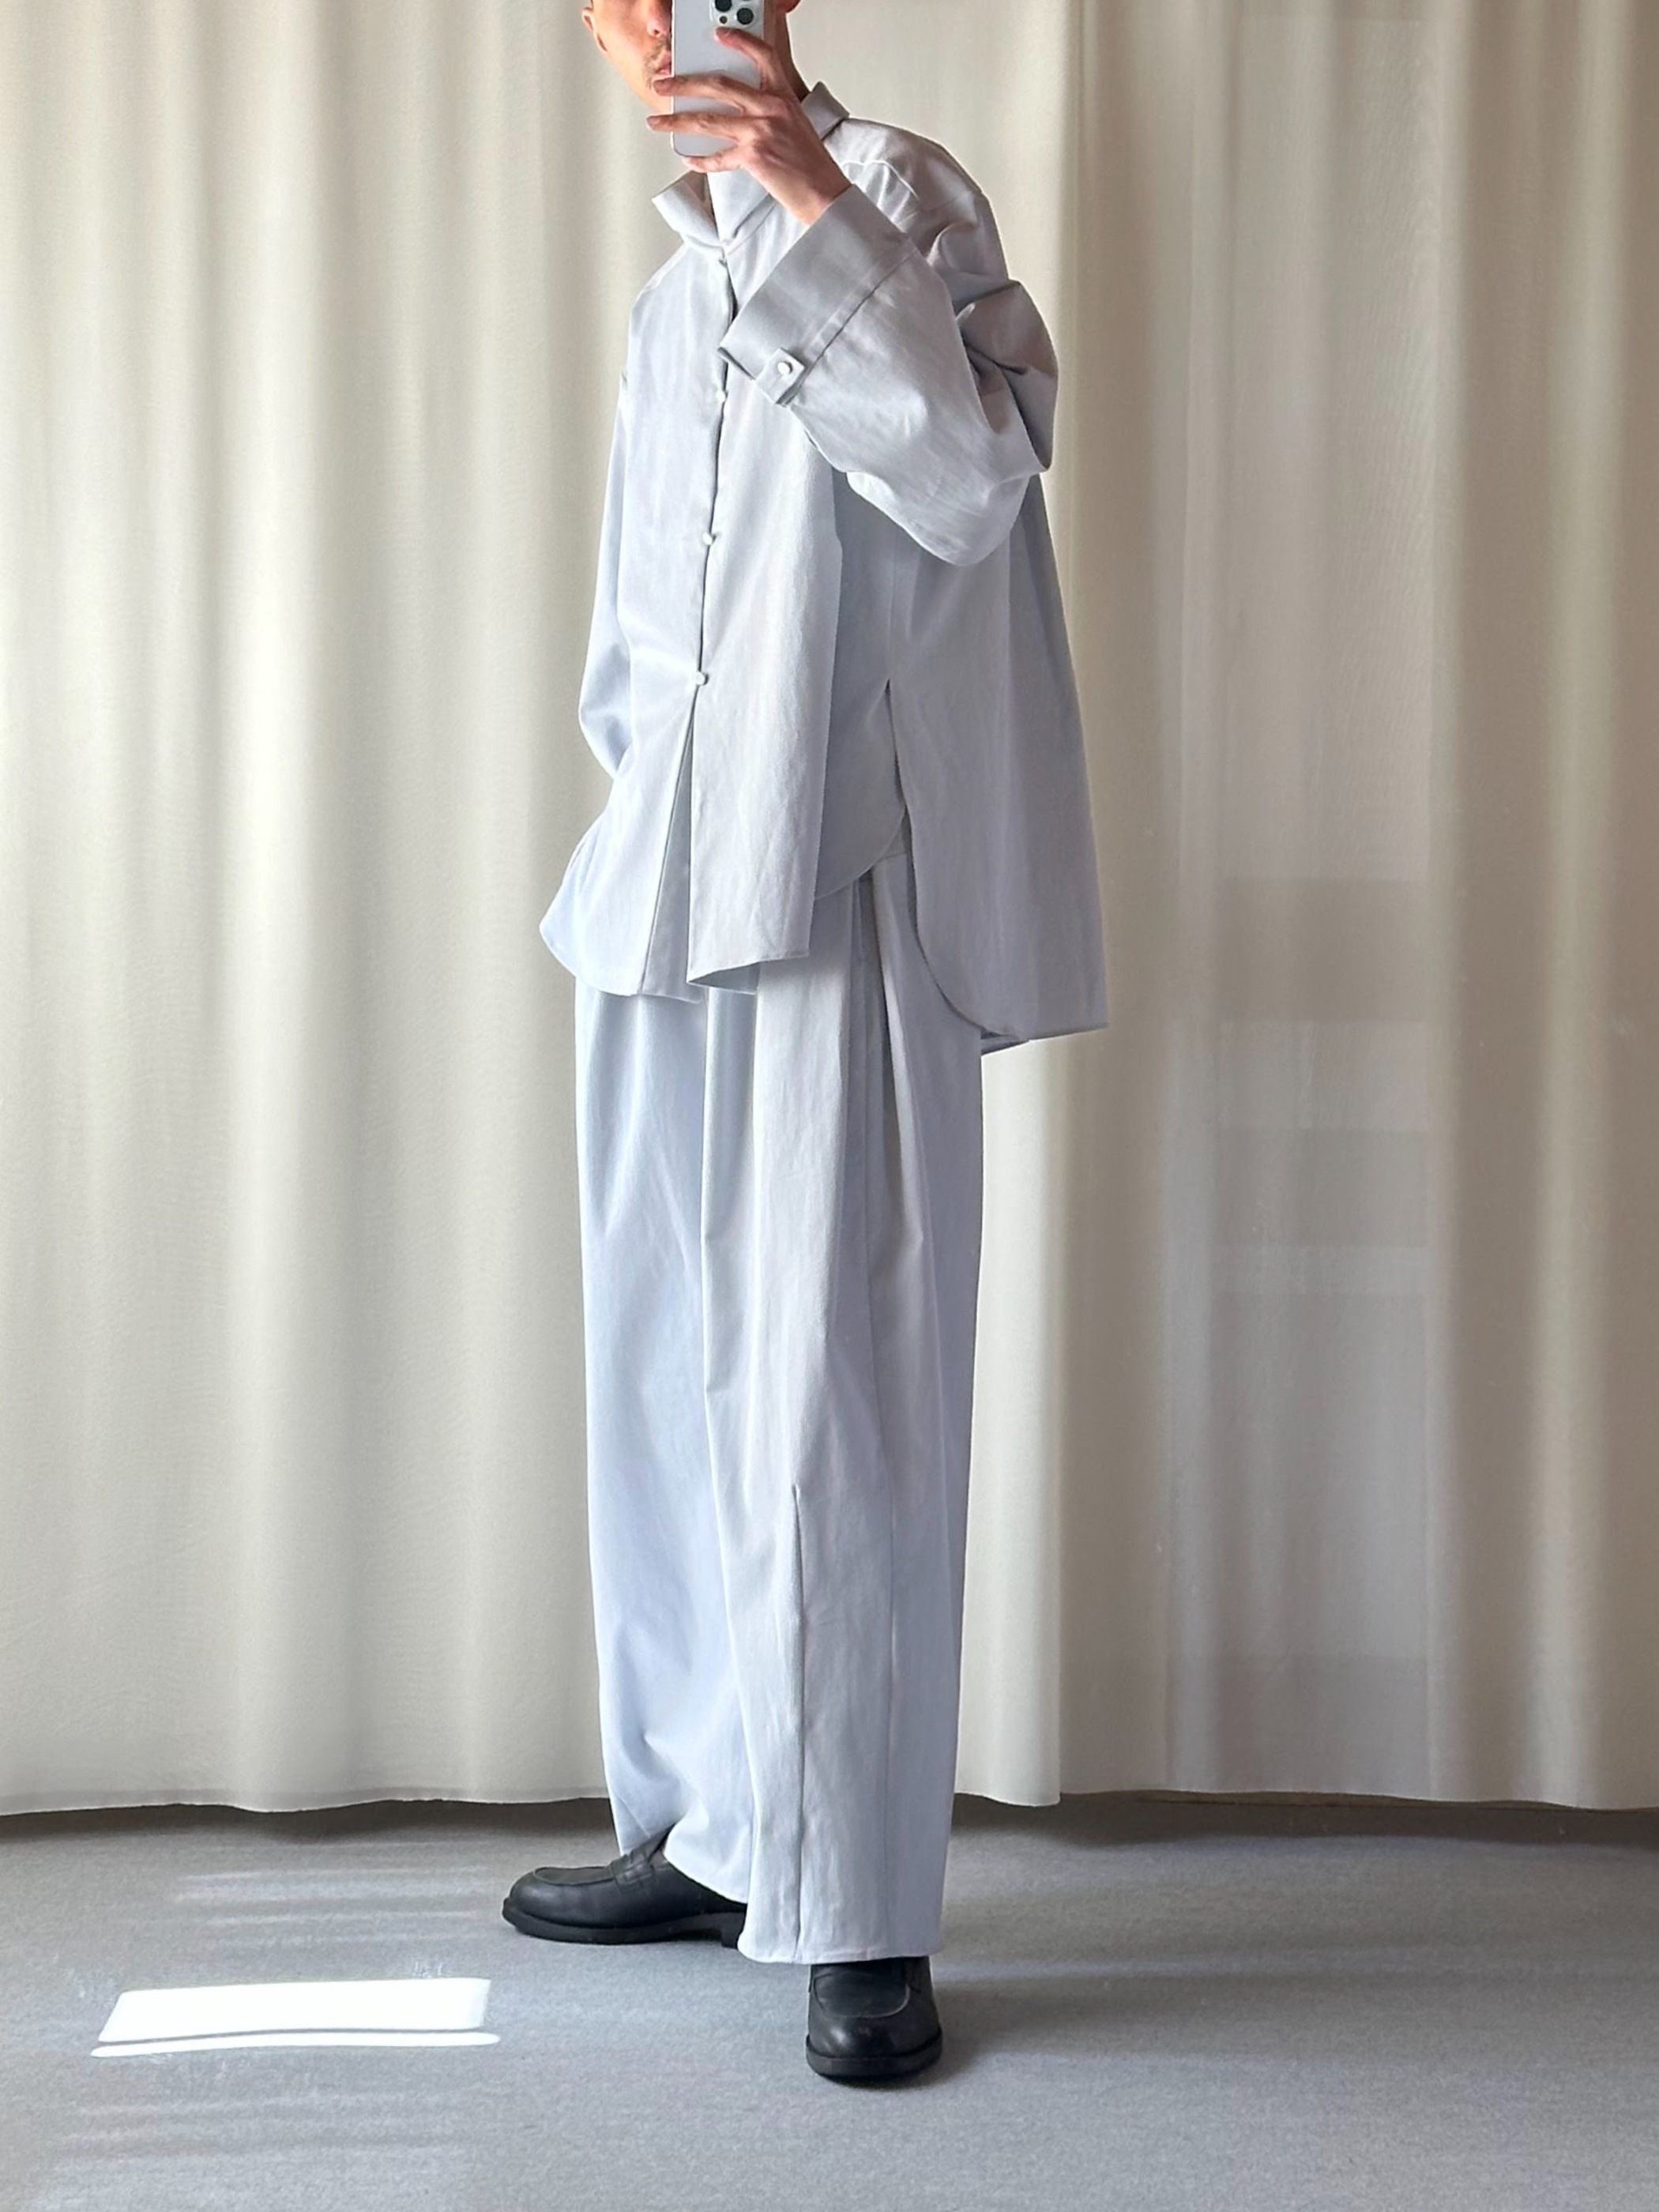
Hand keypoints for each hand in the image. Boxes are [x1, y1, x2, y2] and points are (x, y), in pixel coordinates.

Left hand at [646, 29, 850, 227]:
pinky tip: (688, 157)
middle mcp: (770, 108)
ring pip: (708, 119)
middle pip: (718, 85)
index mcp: (782, 95)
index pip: (761, 55)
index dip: (738, 41)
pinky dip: (700, 159)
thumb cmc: (810, 163)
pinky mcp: (753, 157)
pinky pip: (717, 157)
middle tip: (663, 84)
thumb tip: (734, 108)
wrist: (824, 192)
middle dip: (684, 83)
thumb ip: (768, 109)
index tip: (718, 35)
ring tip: (657, 122)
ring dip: (677, 120)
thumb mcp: (795, 123)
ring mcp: (761, 131)